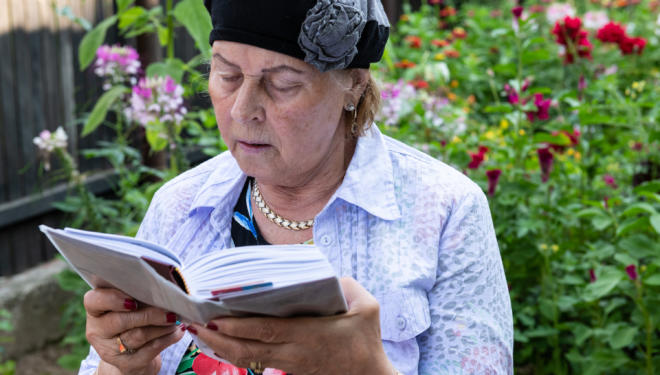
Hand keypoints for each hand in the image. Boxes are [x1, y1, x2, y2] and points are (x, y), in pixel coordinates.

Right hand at [83, 288, 184, 374]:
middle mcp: (98, 330)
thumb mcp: (130, 305)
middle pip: (120, 321)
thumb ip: (138, 294)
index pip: (93, 301)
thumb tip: (163, 285)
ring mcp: (110, 350)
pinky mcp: (126, 364)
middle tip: (169, 310)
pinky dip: (167, 339)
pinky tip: (178, 331)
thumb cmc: (133, 318)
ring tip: (176, 319)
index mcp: (96, 310)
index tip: (132, 301)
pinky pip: (149, 350)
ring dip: (161, 326)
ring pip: (137, 336)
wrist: (132, 355)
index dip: (112, 299)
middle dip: (149, 314)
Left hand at [189, 277, 394, 373]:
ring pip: (247, 358)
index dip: (239, 327)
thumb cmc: (367, 339)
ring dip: (219, 347)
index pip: (267, 332)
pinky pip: (254, 361)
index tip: (215, 319)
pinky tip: (218, 341)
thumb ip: (346, 285)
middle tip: (192, 324)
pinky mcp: (288, 368)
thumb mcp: (367, 306)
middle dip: (217, 338)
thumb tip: (323, 272)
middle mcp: (293, 352)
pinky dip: (233, 351)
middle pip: (248, 349)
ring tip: (197, 331)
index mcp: (309, 335)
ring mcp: (288, 363)